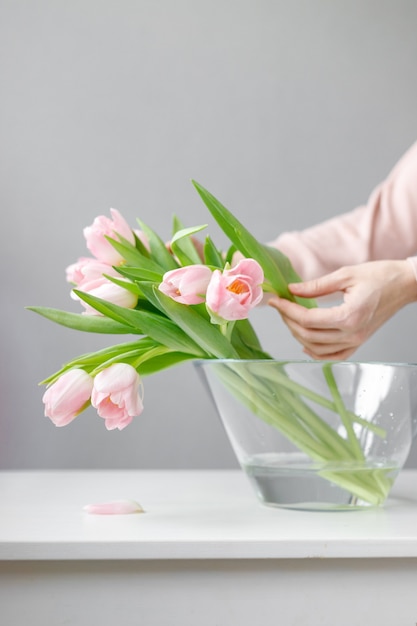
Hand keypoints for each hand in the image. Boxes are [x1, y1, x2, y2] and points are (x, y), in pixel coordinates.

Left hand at [269, 260, 416, 359]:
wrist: (403, 285)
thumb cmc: (379, 276)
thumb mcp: (345, 274)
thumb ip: (316, 286)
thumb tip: (292, 289)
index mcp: (349, 316)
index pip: (308, 319)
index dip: (287, 310)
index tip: (276, 300)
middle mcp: (352, 333)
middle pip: (309, 335)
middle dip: (289, 320)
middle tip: (281, 306)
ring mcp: (356, 341)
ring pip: (317, 348)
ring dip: (298, 334)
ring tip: (290, 317)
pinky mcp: (358, 343)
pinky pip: (333, 356)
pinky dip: (316, 352)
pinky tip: (305, 341)